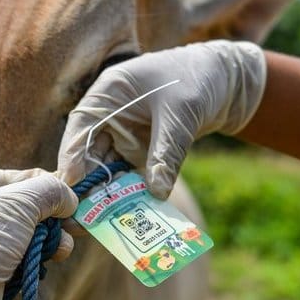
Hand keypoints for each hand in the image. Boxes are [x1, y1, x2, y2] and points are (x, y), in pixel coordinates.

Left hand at [0, 170, 76, 299]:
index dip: (46, 187)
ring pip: (21, 237)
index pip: (16, 179)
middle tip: (77, 229)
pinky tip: (42, 266)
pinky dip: (31, 262)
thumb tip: (68, 198)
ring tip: (62, 250)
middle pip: (22, 210)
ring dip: (47, 242)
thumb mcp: (18, 203)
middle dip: (52, 219)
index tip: (72, 201)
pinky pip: (13, 261)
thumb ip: (48, 191)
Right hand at [58, 41, 266, 199]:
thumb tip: (156, 193)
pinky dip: (129, 191)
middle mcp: (110, 114)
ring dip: (107, 191)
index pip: (80, 126)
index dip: (71, 156)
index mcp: (109, 93)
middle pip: (88, 152)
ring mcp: (125, 133)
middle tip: (83, 213)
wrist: (230, 80)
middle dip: (87, 183)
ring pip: (108, 167)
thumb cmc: (199, 79)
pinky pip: (130, 173)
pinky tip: (127, 212)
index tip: (69, 184)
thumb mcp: (181, 113)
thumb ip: (167, 151)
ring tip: (100, 220)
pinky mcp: (142, 148)